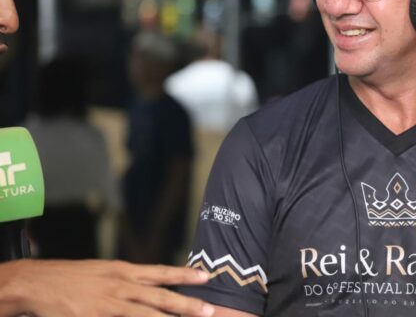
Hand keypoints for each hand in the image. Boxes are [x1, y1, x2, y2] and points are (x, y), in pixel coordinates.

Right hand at [0, 259, 214, 316]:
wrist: (38, 283)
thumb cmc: (70, 278)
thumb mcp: (103, 273)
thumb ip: (124, 281)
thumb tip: (145, 288)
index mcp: (123, 271)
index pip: (161, 272)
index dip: (185, 274)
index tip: (205, 276)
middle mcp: (121, 285)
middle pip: (161, 296)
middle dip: (187, 304)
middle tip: (209, 309)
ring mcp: (110, 303)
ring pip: (147, 314)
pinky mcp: (96, 316)